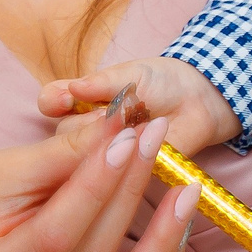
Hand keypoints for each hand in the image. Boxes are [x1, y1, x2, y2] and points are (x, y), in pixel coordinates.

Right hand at [37, 55, 241, 156]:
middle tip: (112, 114)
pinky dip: (122, 163)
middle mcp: (85, 130)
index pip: (53, 102)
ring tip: (131, 127)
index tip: (62, 99)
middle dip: (85, 124)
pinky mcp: (124, 174)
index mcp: (82, 101)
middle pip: (64, 136)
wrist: (198, 100)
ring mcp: (104, 153)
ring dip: (104, 143)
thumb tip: (75, 88)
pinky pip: (112, 177)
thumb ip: (103, 82)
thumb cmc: (161, 82)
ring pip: (83, 158)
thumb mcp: (132, 74)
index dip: (53, 102)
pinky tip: (135, 150)